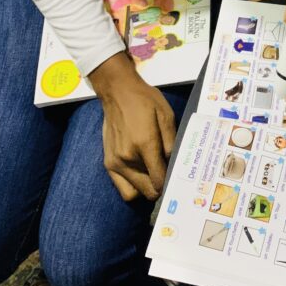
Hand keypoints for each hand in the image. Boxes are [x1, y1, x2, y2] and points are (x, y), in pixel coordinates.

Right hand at [89, 52, 176, 201]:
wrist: (117, 92)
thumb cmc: (145, 101)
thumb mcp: (166, 115)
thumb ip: (171, 142)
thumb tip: (175, 164)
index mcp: (144, 145)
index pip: (159, 180)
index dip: (170, 184)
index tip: (177, 179)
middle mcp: (126, 158)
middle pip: (147, 191)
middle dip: (159, 187)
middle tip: (168, 177)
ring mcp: (114, 163)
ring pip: (133, 193)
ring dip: (145, 188)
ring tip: (153, 175)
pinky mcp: (107, 163)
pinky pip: (121, 187)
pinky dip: (133, 185)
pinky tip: (141, 172)